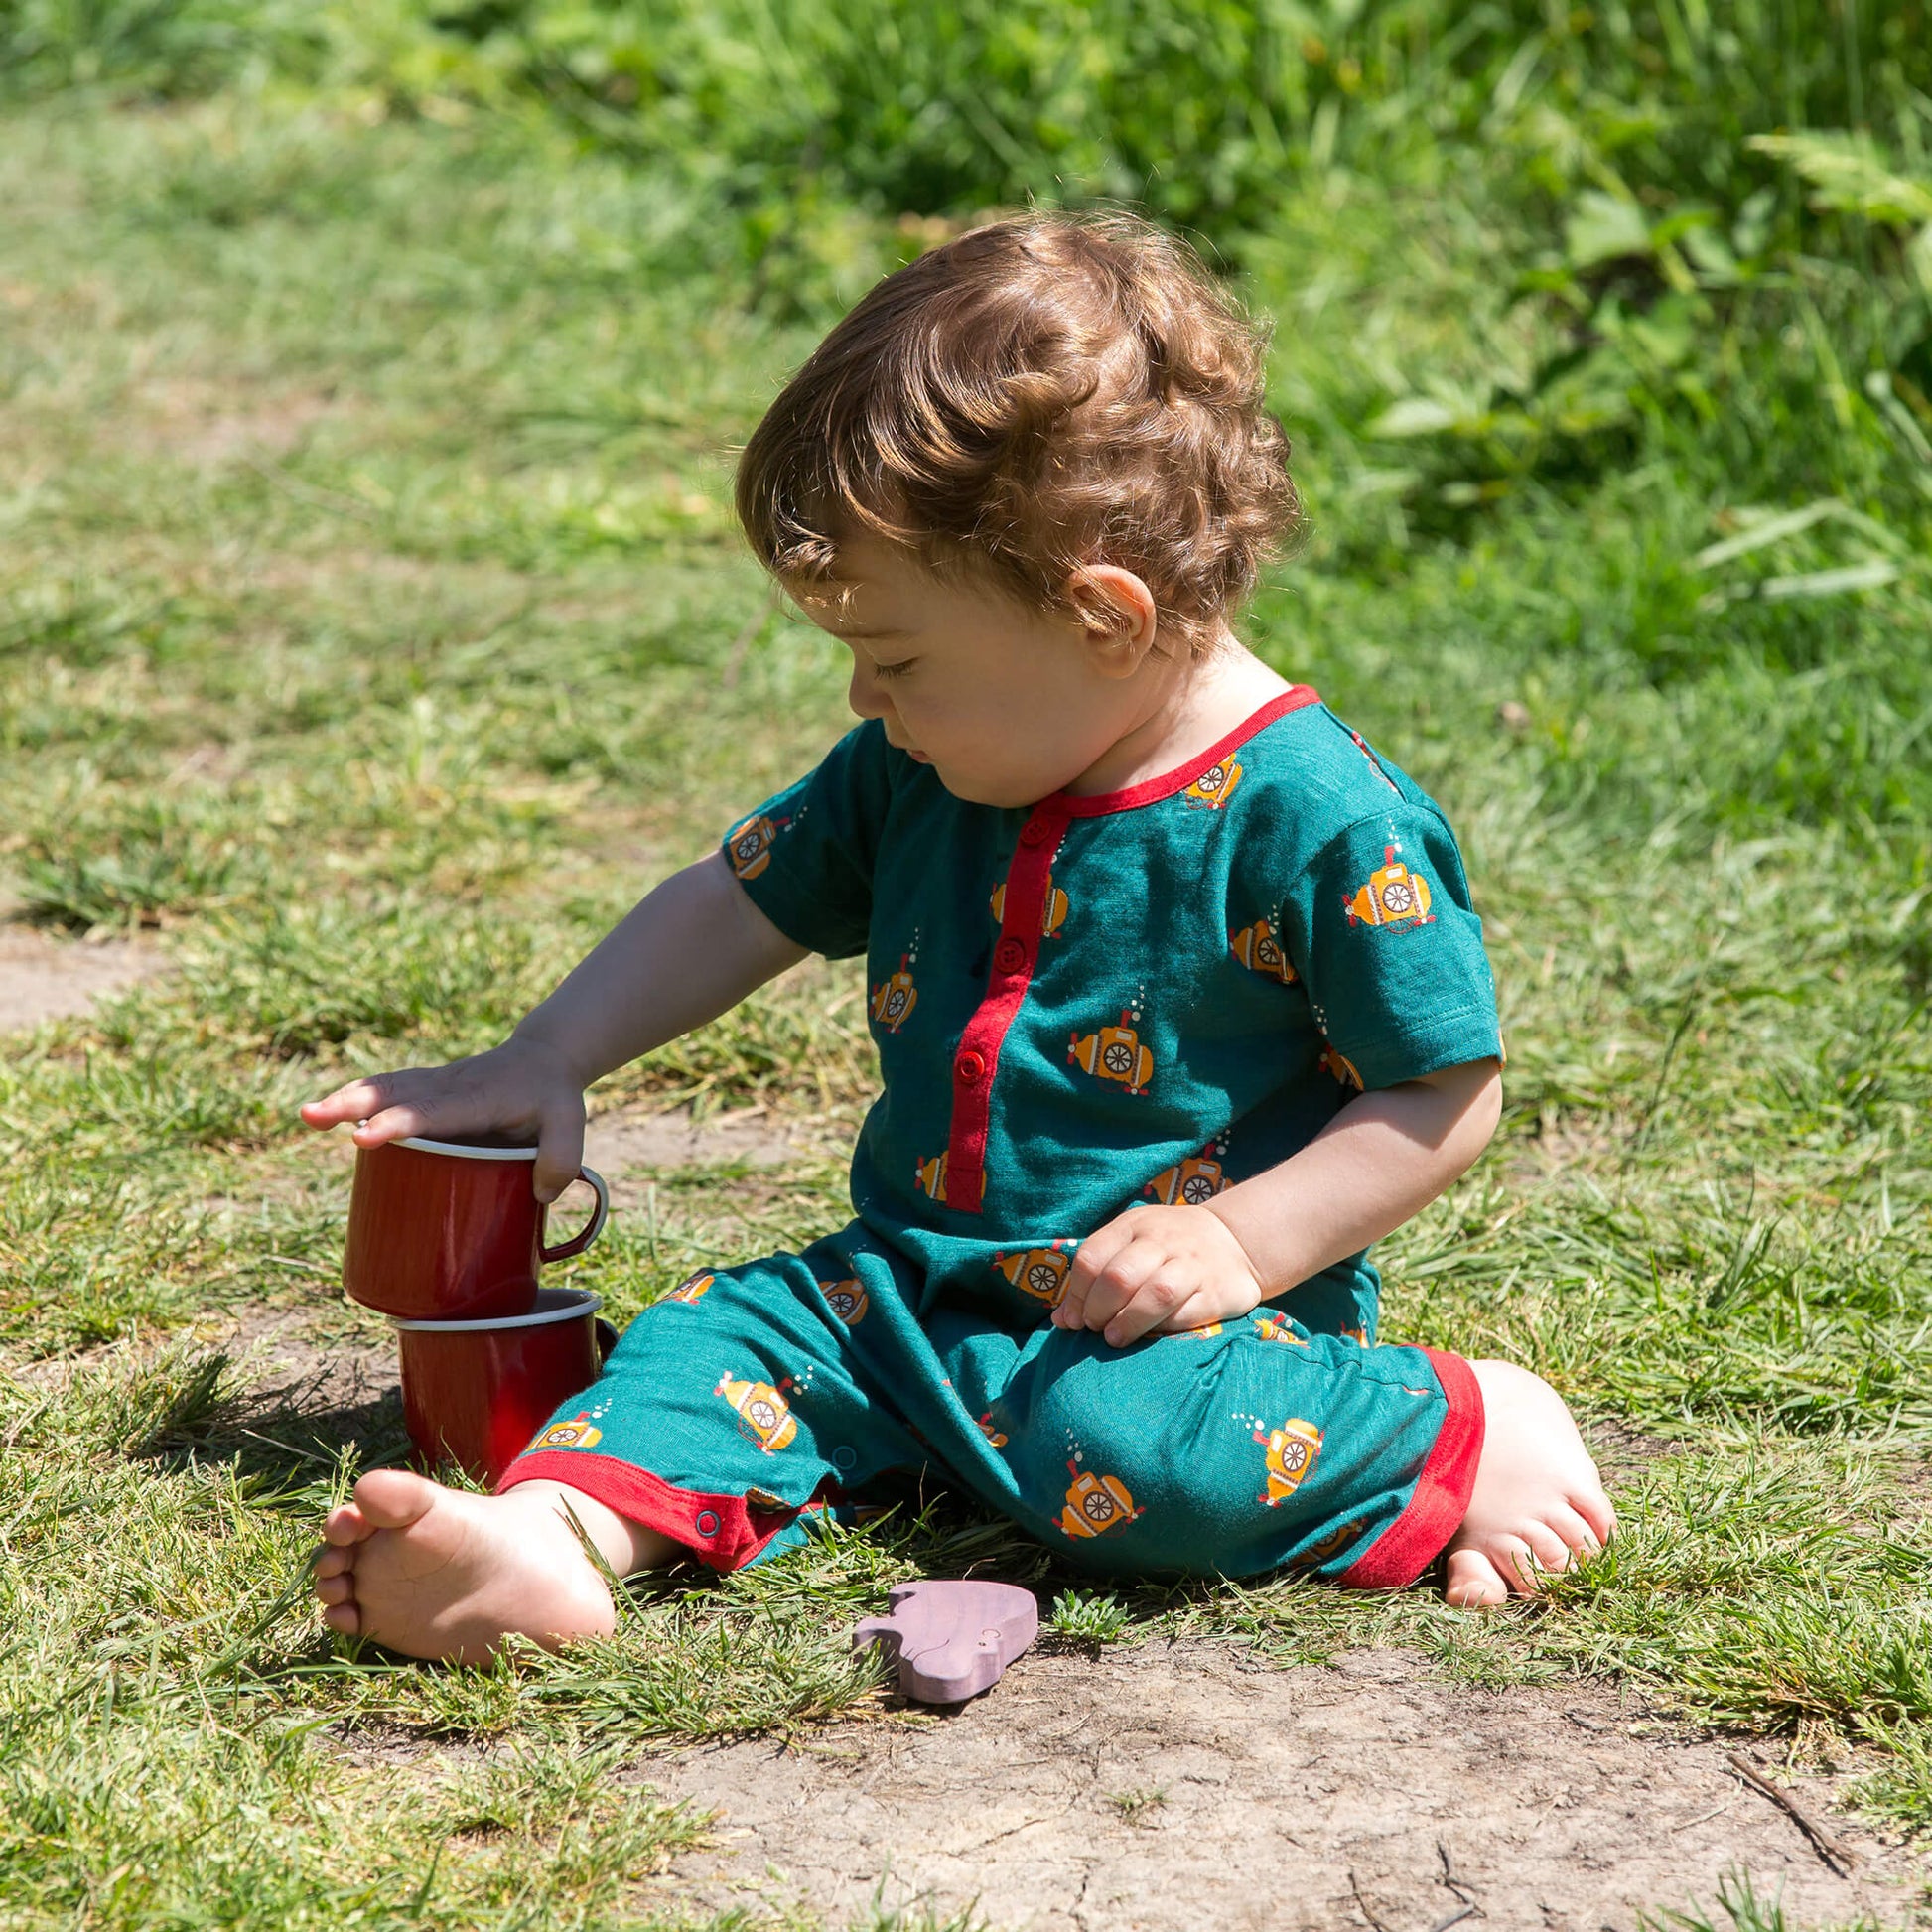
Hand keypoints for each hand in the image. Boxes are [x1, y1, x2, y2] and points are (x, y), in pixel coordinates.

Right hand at [299, 1035, 588, 1200]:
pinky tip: (326, 1112)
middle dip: (354, 1104)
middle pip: (397, 1092)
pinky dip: (356, 1097)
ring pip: (385, 1086)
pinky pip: (387, 1089)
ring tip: (307, 1114)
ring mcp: (435, 1083)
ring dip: (346, 1098)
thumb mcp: (571, 1125)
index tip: (365, 1137)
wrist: (545, 1057)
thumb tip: (537, 1196)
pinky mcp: (425, 1087)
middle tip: (312, 1116)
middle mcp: (450, 1085)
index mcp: (481, 1097)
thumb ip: (561, 1159)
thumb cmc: (553, 1097)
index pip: (435, 1111)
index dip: (399, 1123)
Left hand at [1052, 1204, 1264, 1346]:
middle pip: (1120, 1276)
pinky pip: (1186, 1313)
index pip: (1092, 1258)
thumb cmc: (1168, 1248)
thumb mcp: (1130, 1246)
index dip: (1077, 1295)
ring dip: (1128, 1322)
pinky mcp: (1216, 1292)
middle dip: (1099, 1310)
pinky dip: (1162, 1328)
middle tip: (1097, 1329)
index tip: (1077, 1319)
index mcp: (1133, 1226)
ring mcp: (1192, 1265)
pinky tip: (1151, 1335)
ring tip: (1115, 1339)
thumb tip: (1062, 1321)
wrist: (1234, 1241)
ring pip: (1156, 1293)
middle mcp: (1162, 1240)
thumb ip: (1096, 1279)